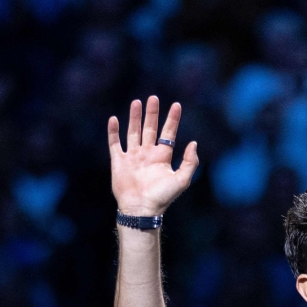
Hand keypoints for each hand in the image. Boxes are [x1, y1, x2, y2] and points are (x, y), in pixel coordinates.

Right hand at [108, 96, 198, 215]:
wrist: (141, 208)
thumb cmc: (162, 197)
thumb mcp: (182, 180)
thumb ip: (190, 162)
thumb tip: (193, 143)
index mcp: (162, 157)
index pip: (168, 133)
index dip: (172, 119)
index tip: (176, 105)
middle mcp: (147, 154)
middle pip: (150, 128)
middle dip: (152, 113)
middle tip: (154, 98)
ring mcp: (133, 157)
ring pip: (133, 132)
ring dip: (135, 118)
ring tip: (137, 102)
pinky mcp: (119, 162)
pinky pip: (115, 143)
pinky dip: (113, 132)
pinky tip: (114, 119)